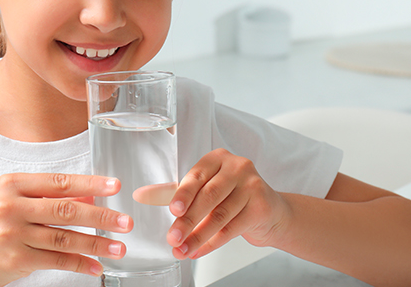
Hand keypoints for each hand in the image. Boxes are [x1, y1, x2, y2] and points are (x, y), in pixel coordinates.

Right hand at [0, 173, 131, 286]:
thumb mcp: (16, 203)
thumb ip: (50, 198)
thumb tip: (91, 198)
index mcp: (11, 184)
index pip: (58, 182)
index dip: (90, 184)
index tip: (114, 187)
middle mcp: (10, 207)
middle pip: (65, 210)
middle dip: (100, 217)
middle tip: (125, 221)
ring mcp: (13, 234)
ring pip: (64, 239)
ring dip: (96, 244)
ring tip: (119, 247)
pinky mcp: (17, 259)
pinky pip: (57, 260)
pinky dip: (80, 264)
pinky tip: (96, 266)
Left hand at [165, 148, 289, 258]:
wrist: (270, 211)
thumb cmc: (231, 196)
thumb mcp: (201, 190)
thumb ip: (171, 192)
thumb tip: (140, 195)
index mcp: (218, 158)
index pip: (197, 176)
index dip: (183, 194)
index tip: (173, 211)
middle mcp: (237, 167)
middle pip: (209, 196)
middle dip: (188, 220)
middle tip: (173, 238)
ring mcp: (252, 185)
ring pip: (220, 215)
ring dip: (198, 236)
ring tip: (182, 250)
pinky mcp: (262, 206)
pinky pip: (232, 229)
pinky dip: (212, 243)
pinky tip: (198, 251)